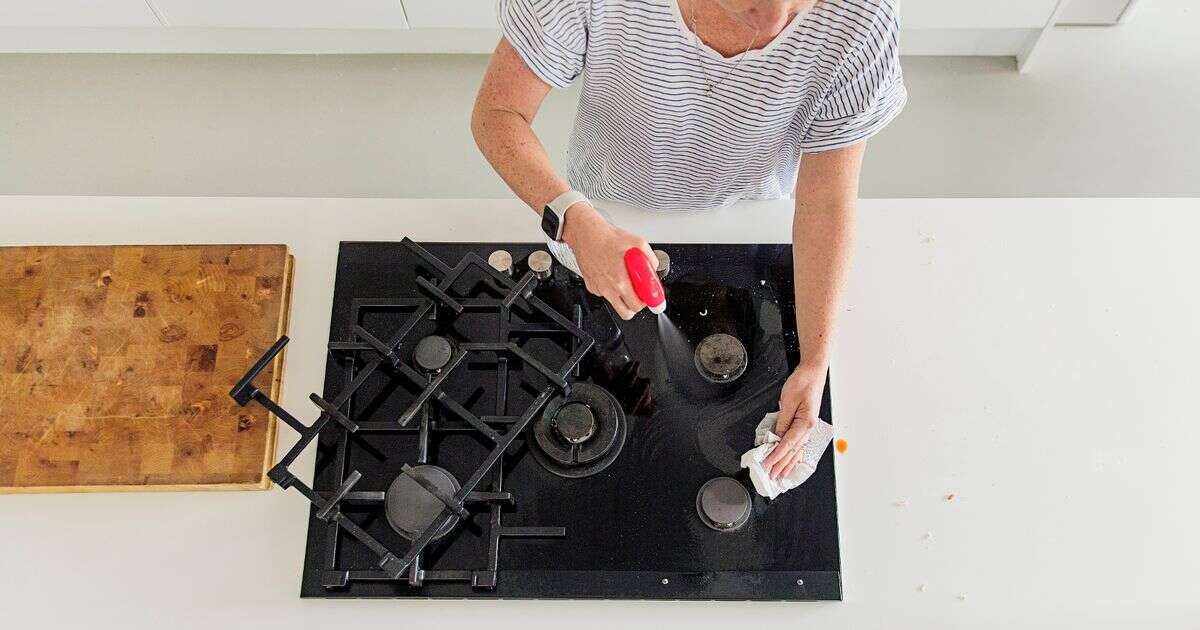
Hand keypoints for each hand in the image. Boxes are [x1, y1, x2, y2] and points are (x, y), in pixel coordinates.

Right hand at [562, 203, 656, 319]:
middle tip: (638, 294)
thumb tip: (654, 267)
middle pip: (626, 313)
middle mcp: (609, 288)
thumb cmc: (607, 237)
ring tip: (624, 283)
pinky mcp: (591, 286)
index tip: (650, 299)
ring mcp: (599, 289)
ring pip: (614, 304)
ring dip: (622, 298)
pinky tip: (611, 275)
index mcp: (620, 281)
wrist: (586, 234)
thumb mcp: (637, 242)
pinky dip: (610, 289)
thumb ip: (650, 258)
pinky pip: (604, 294)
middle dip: (635, 305)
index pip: (637, 305)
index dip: (647, 303)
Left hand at [762, 363, 825, 479]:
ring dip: (788, 463)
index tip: (767, 466)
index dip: (776, 457)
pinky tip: (791, 461)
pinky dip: (794, 454)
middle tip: (772, 476)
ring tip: (781, 475)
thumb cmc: (803, 382)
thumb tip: (776, 438)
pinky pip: (799, 443)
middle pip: (793, 451)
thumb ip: (782, 421)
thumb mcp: (788, 401)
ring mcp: (808, 427)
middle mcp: (808, 428)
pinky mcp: (805, 423)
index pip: (787, 444)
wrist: (813, 372)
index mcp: (805, 423)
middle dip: (781, 465)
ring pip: (797, 450)